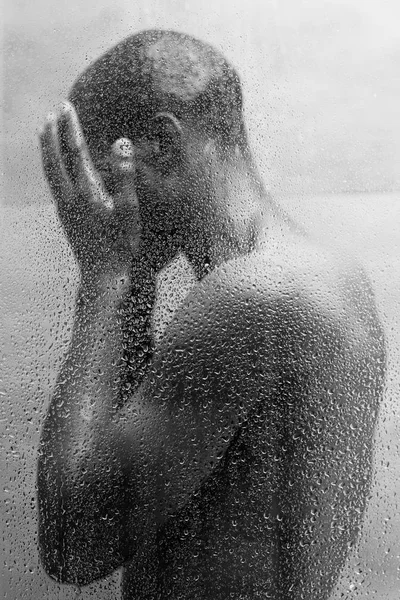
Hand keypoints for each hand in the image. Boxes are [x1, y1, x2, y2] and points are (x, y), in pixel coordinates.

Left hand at [40, 102, 140, 278]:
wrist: (103, 275)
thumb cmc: (121, 244)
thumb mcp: (129, 210)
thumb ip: (124, 174)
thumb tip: (119, 142)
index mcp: (87, 192)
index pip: (75, 151)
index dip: (70, 127)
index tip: (67, 106)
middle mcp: (70, 197)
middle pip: (54, 158)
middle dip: (53, 133)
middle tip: (53, 111)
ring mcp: (64, 207)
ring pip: (49, 170)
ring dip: (46, 148)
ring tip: (45, 130)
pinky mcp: (64, 216)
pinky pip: (52, 182)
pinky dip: (49, 165)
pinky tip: (53, 164)